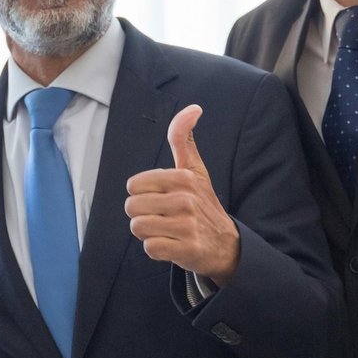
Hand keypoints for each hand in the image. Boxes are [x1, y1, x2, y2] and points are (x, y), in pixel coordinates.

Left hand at [124, 105, 239, 281]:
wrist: (225, 244)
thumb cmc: (203, 204)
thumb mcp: (195, 169)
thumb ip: (183, 139)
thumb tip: (193, 108)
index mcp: (183, 177)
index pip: (133, 185)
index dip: (143, 194)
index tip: (161, 198)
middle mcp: (186, 199)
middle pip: (132, 207)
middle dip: (143, 214)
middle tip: (164, 217)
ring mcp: (187, 225)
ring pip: (138, 227)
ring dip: (148, 232)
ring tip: (167, 230)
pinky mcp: (187, 249)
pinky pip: (150, 248)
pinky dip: (156, 249)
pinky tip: (172, 244)